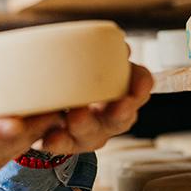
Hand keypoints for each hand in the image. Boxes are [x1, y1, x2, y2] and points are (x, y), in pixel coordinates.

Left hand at [32, 61, 153, 156]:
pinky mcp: (65, 142)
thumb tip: (121, 45)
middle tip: (119, 106)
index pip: (140, 86)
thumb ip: (102, 53)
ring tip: (75, 116)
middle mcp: (109, 116)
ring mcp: (89, 133)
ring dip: (86, 125)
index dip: (142, 84)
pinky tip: (48, 139)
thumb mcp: (89, 61)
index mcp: (120, 92)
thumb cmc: (76, 76)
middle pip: (122, 118)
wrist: (49, 106)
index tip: (141, 82)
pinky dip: (57, 142)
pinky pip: (63, 145)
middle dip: (122, 112)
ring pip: (93, 134)